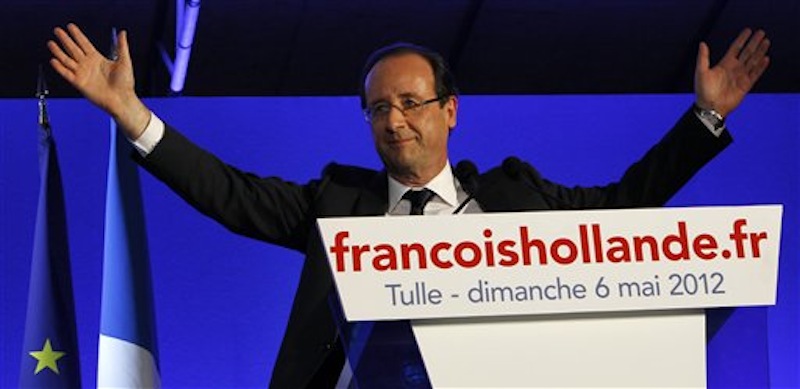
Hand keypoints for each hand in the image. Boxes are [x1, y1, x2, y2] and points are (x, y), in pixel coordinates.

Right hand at [48, 23, 150, 138]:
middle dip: (65, 39)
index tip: (70, 26)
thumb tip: (123, 32)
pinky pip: (67, 74)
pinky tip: (53, 60)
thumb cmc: (125, 83)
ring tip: (51, 43)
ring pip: (67, 60)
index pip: (84, 44)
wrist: (121, 99)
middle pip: (73, 49)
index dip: (77, 35)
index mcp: (98, 59)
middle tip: (57, 30)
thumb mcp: (124, 61)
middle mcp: (88, 65)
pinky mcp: (79, 83)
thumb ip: (122, 46)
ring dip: (59, 51)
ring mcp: (83, 74)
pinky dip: (60, 67)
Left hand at [694, 28, 769, 117]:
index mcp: (724, 64)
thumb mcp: (701, 72)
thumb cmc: (703, 91)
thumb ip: (703, 58)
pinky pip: (755, 74)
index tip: (748, 30)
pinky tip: (766, 58)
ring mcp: (741, 76)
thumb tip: (702, 43)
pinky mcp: (746, 85)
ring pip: (753, 61)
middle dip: (754, 42)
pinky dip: (761, 66)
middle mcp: (734, 68)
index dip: (742, 39)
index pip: (735, 48)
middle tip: (761, 32)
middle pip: (747, 52)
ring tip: (766, 41)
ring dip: (760, 51)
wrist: (710, 107)